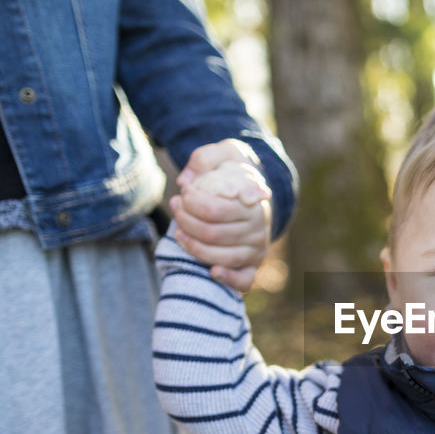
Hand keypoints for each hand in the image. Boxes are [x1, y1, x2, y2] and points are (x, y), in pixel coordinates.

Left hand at [170, 140, 272, 291]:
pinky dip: (228, 279)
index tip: (182, 192)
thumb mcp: (224, 154)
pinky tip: (211, 272)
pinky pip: (244, 280)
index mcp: (254, 203)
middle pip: (214, 233)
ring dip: (193, 246)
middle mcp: (259, 228)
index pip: (217, 209)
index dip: (193, 203)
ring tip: (178, 232)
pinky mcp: (253, 266)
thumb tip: (186, 181)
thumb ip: (205, 159)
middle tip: (175, 206)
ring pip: (221, 256)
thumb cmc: (234, 173)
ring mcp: (257, 249)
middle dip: (186, 221)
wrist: (254, 192)